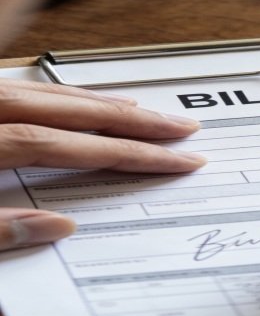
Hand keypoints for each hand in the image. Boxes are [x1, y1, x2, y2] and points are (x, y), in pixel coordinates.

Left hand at [0, 79, 204, 249]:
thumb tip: (58, 228)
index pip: (62, 146)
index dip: (124, 153)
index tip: (172, 160)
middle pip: (66, 111)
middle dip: (132, 121)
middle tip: (181, 128)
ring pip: (45, 92)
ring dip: (99, 103)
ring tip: (142, 111)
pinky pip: (22, 88)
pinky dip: (57, 93)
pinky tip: (75, 99)